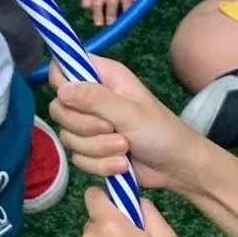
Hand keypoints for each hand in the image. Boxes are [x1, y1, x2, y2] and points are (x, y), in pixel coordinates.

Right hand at [48, 56, 200, 191]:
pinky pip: (78, 158)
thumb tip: (62, 90)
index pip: (62, 68)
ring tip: (124, 148)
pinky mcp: (92, 150)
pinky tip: (121, 164)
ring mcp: (91, 126)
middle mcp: (92, 98)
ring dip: (97, 148)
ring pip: (68, 136)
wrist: (178, 168)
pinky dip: (99, 164)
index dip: (61, 83)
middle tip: (111, 128)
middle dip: (84, 126)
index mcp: (103, 77)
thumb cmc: (161, 132)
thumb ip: (95, 99)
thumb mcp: (130, 112)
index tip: (73, 100)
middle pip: (59, 108)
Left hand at [82, 0, 138, 24]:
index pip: (97, 4)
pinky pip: (137, 0)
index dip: (97, 14)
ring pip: (126, 2)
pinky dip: (138, 6)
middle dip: (111, 15)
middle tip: (111, 25)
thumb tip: (87, 10)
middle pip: (112, 3)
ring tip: (126, 22)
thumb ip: (86, 1)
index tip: (98, 24)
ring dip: (126, 12)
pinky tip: (138, 14)